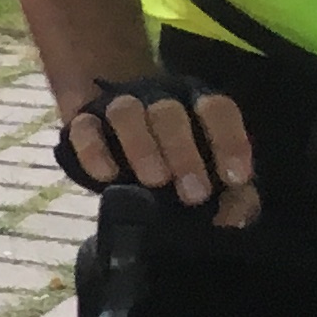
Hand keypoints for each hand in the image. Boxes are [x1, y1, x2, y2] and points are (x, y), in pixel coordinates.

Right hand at [63, 76, 260, 225]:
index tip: (235, 178)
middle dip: (183, 153)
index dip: (229, 141)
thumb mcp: (210, 178)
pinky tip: (108, 177)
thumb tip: (233, 216)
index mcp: (195, 106)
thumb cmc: (177, 165)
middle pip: (169, 112)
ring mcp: (115, 107)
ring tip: (153, 182)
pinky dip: (94, 152)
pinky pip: (84, 129)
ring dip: (141, 147)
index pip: (217, 109)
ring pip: (125, 112)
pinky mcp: (82, 122)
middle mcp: (157, 99)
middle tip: (193, 195)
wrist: (119, 147)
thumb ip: (231, 196)